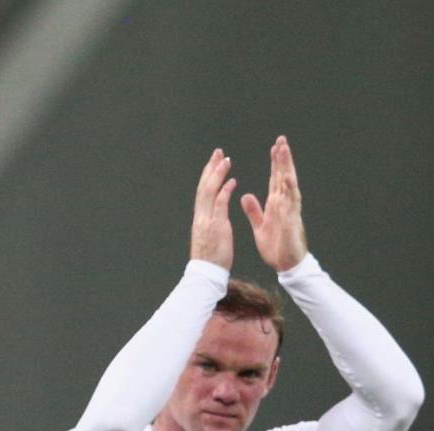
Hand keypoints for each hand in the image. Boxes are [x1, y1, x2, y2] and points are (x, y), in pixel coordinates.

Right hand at [190, 149, 236, 270]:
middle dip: (211, 168)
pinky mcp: (216, 226)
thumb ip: (211, 223)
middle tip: (218, 152)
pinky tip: (233, 181)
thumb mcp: (210, 237)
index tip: (214, 163)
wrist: (206, 274)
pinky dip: (225, 191)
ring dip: (217, 174)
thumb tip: (213, 216)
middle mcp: (201, 216)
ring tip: (225, 160)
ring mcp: (207, 220)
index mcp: (201, 218)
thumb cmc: (211, 260)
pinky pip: (220, 205)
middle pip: (204, 187)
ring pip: (209, 192)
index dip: (208, 176)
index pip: (203, 192)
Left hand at [240, 136, 306, 271]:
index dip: (275, 163)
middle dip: (283, 159)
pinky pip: (289, 205)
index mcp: (277, 204)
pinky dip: (288, 192)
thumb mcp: (261, 225)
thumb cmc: (276, 245)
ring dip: (287, 168)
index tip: (275, 147)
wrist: (286, 263)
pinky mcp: (290, 222)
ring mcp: (289, 211)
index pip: (275, 179)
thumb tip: (245, 195)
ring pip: (289, 185)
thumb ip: (254, 210)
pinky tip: (286, 179)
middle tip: (282, 140)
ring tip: (284, 151)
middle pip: (284, 177)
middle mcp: (285, 204)